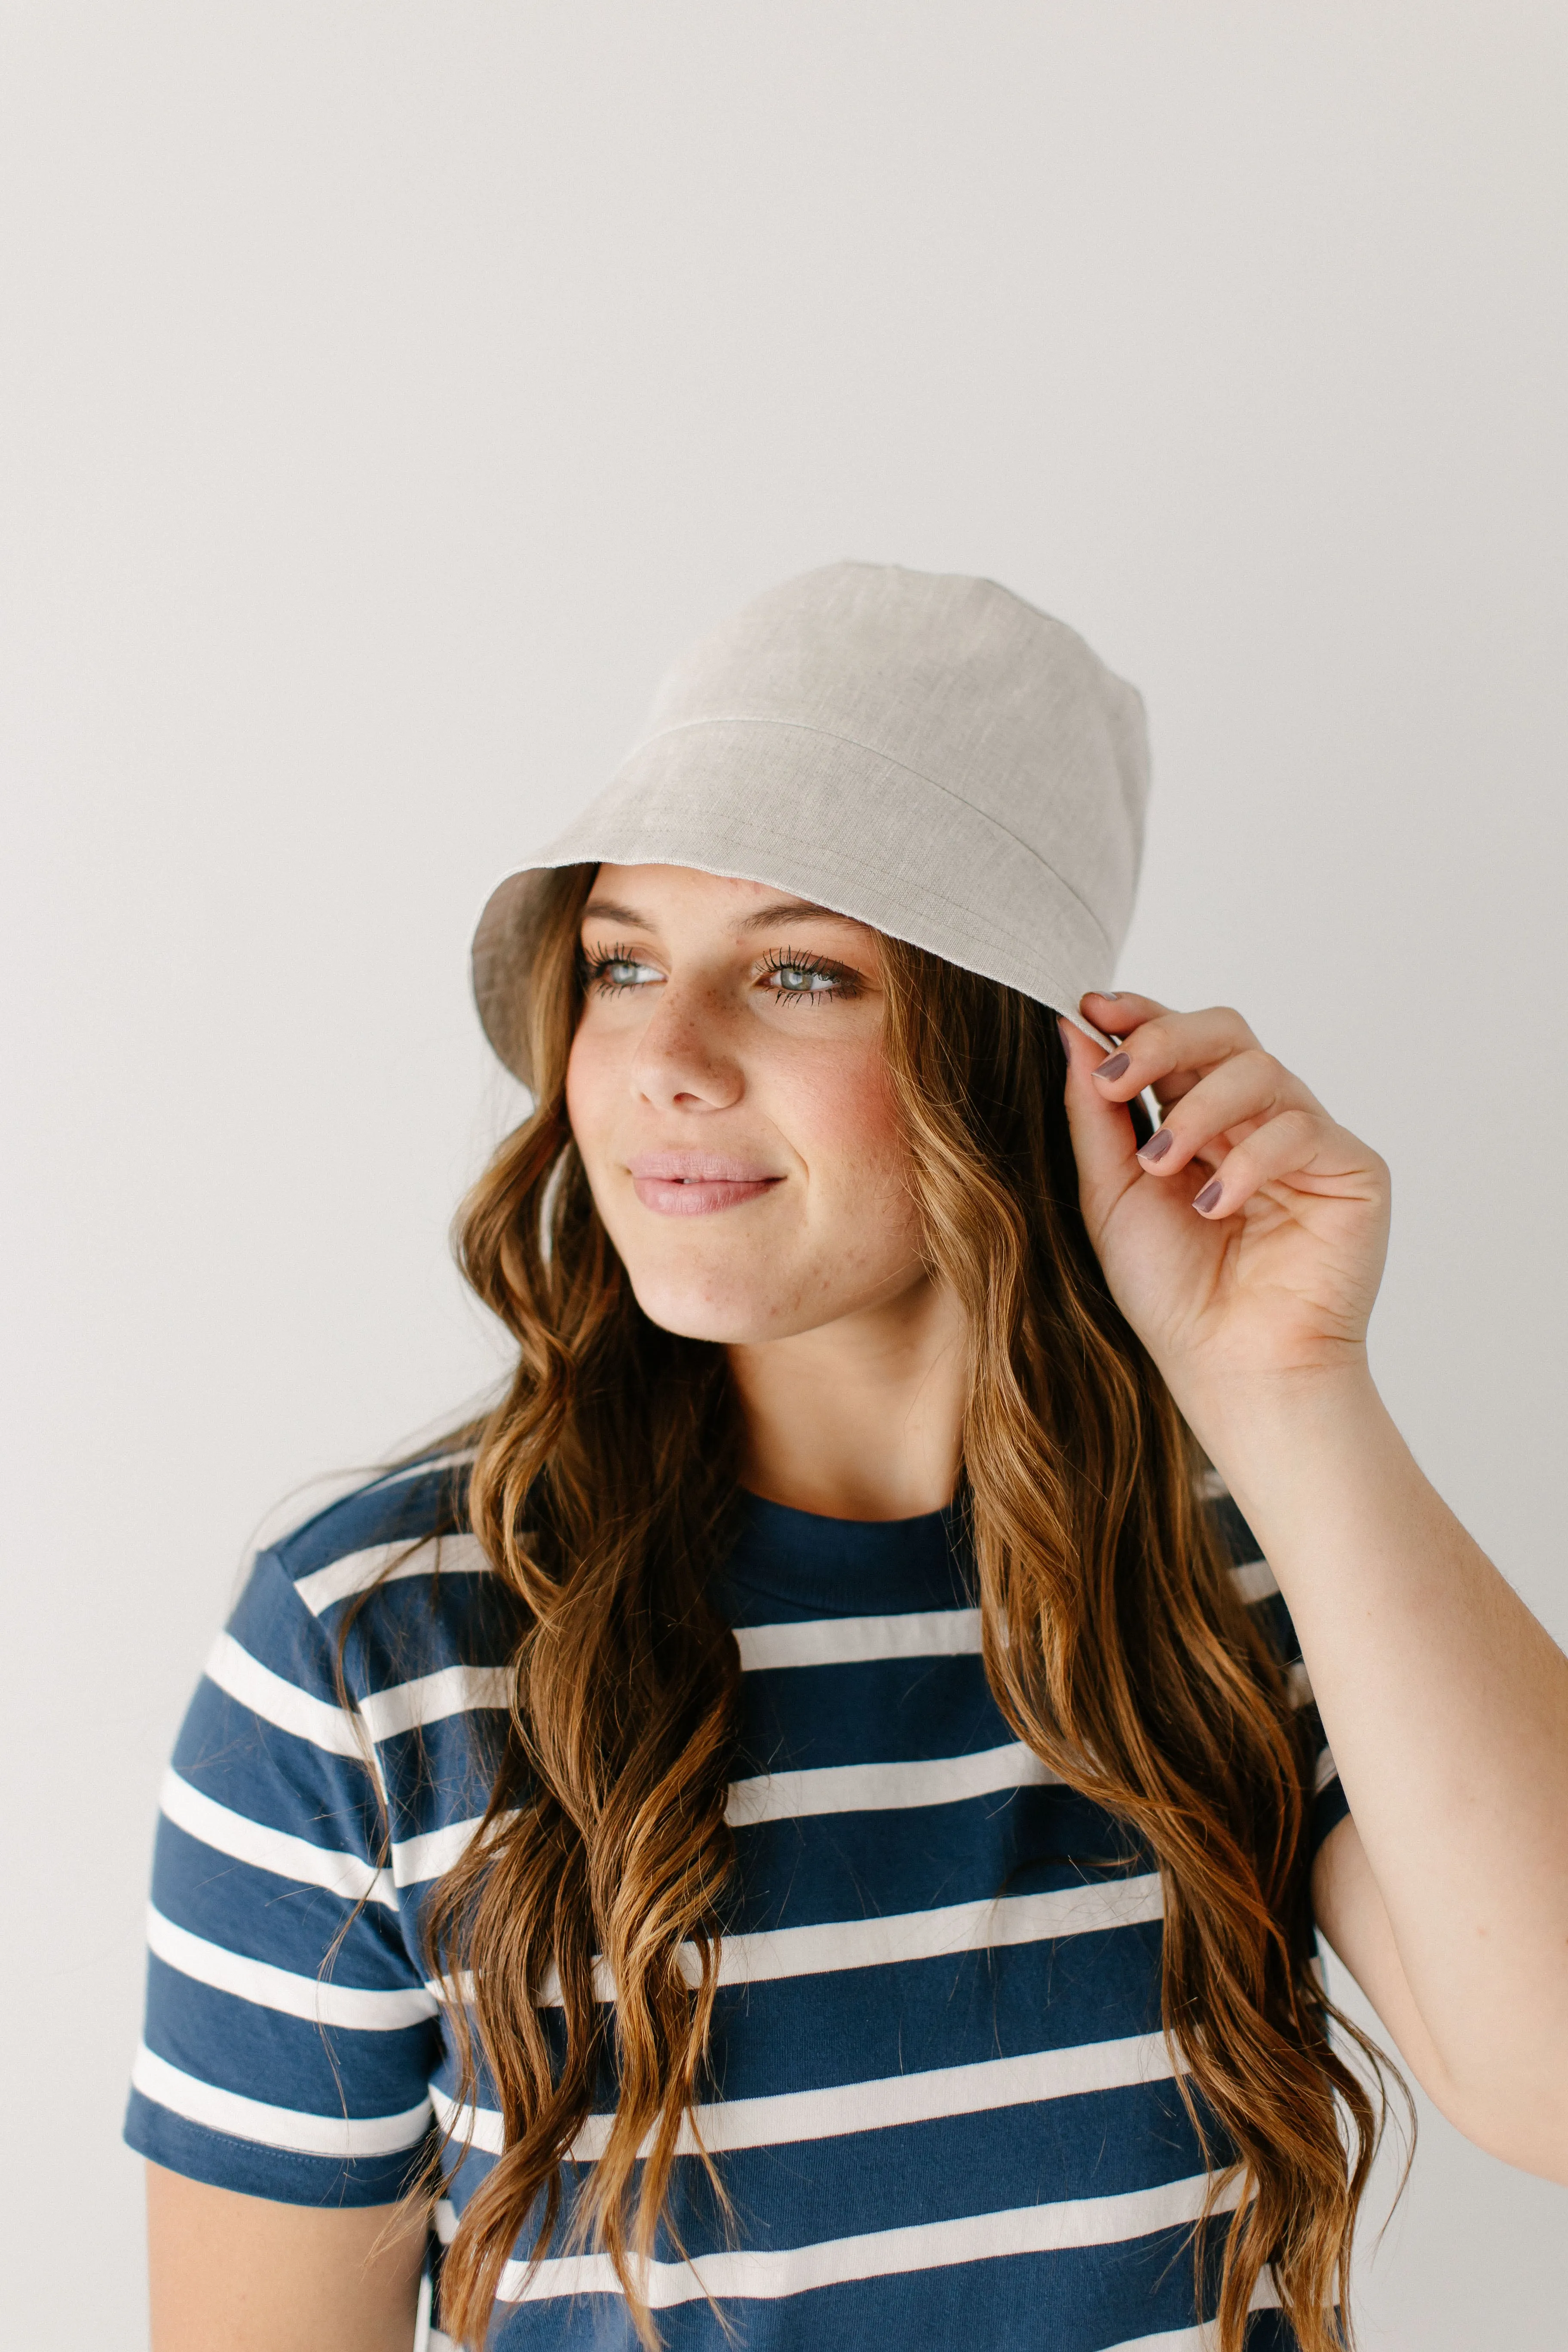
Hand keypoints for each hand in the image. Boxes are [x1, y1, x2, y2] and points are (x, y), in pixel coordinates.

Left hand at [1059, 993, 1390, 1410]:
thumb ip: (1095, 1115)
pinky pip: (1302, 1128)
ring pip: (1261, 1070)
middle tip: (1118, 1078)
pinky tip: (1216, 1206)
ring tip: (1160, 1163)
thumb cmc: (1172, 1294)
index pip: (1179, 1042)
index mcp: (1200, 1121)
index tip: (1090, 1009)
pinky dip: (1250, 1159)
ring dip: (1198, 1109)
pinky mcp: (1353, 1171)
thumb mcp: (1111, 1195)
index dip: (1140, 1015)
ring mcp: (1308, 1142)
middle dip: (1165, 1040)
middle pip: (1225, 1032)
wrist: (1231, 1369)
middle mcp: (1257, 1121)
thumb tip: (1071, 1030)